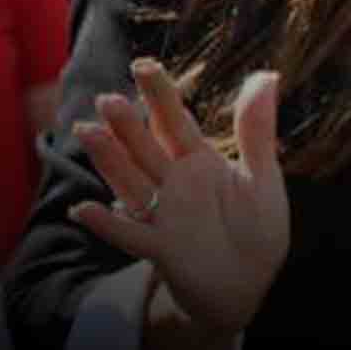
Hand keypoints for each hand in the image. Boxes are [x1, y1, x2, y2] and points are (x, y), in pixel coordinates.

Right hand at [68, 61, 289, 337]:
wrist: (248, 283)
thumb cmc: (256, 226)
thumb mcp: (263, 177)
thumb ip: (257, 131)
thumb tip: (267, 74)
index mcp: (197, 159)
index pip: (174, 119)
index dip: (159, 94)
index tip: (144, 65)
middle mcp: (173, 181)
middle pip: (146, 146)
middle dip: (127, 124)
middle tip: (109, 99)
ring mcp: (163, 213)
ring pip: (130, 181)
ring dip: (108, 159)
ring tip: (86, 132)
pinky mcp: (160, 248)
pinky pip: (130, 235)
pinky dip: (107, 224)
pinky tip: (83, 210)